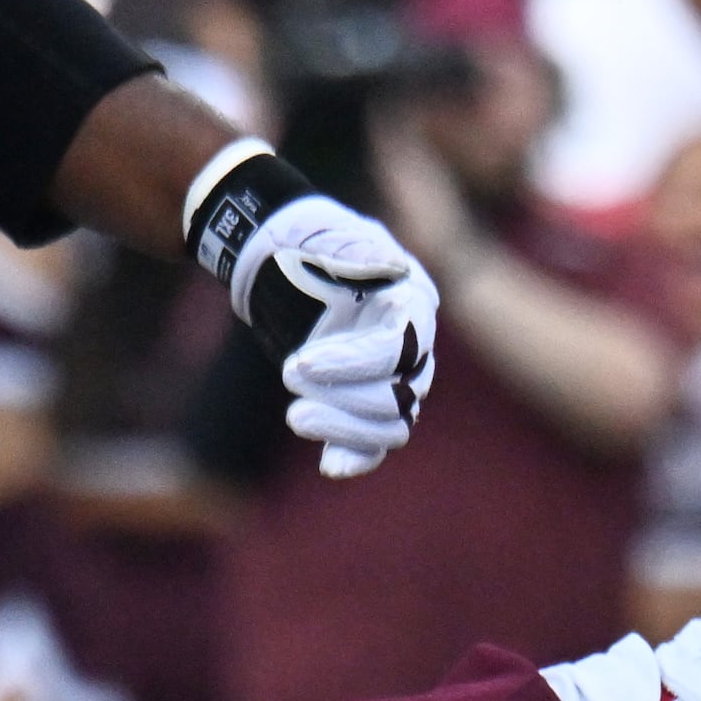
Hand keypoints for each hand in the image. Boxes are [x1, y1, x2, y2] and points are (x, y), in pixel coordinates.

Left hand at [234, 196, 438, 479]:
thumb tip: (390, 266)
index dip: (353, 364)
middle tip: (289, 377)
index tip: (302, 363)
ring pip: (391, 426)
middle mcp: (413, 347)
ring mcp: (393, 380)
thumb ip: (357, 252)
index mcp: (413, 304)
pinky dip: (354, 456)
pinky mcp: (365, 403)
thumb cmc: (311, 243)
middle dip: (344, 398)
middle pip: (400, 397)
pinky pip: (374, 444)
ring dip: (344, 429)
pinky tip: (329, 465)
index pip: (399, 350)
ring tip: (296, 417)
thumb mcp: (330, 235)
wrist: (287, 258)